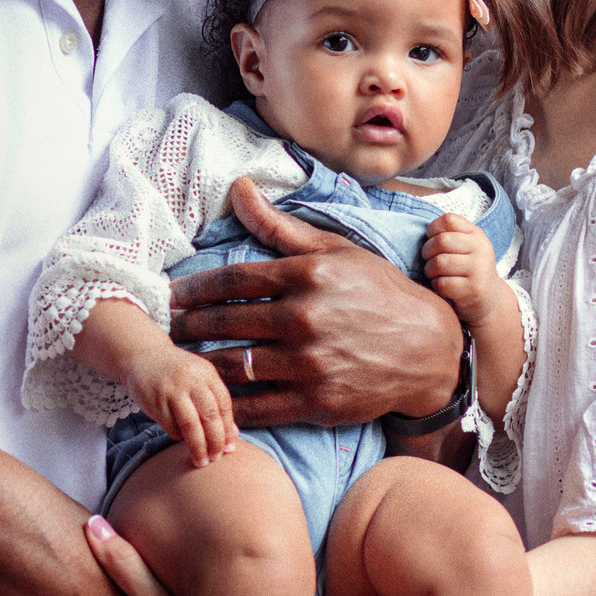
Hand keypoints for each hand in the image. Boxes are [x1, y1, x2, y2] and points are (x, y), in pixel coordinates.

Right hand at [129, 343, 236, 466]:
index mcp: (206, 373)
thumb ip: (215, 402)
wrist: (142, 355)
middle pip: (210, 416)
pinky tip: (179, 437)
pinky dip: (177, 436)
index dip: (228, 429)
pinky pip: (170, 426)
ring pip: (191, 425)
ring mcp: (172, 389)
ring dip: (198, 447)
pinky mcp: (155, 400)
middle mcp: (191, 379)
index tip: (229, 448)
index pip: (224, 405)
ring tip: (201, 461)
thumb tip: (233, 434)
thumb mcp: (199, 378)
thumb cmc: (176, 373)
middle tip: (216, 458)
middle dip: (215, 442)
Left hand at [168, 178, 467, 428]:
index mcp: (307, 276)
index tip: (172, 295)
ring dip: (201, 365)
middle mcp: (305, 319)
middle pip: (225, 323)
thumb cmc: (379, 292)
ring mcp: (310, 365)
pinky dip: (230, 404)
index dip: (194, 289)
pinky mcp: (316, 402)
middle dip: (188, 327)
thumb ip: (279, 227)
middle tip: (167, 329)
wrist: (428, 350)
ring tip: (182, 361)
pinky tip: (213, 397)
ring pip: (235, 367)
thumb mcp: (335, 251)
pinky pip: (258, 407)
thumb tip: (237, 188)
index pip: (232, 280)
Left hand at [421, 213, 510, 328]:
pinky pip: (442, 283)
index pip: (448, 220)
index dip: (433, 229)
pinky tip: (441, 285)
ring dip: (430, 269)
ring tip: (433, 273)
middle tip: (428, 259)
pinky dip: (436, 284)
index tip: (432, 239)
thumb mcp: (466, 246)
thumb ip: (449, 235)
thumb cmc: (468, 268)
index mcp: (476, 234)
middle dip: (427, 251)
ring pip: (440, 263)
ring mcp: (479, 270)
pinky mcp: (473, 289)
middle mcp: (481, 249)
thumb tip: (419, 231)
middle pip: (441, 241)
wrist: (489, 298)